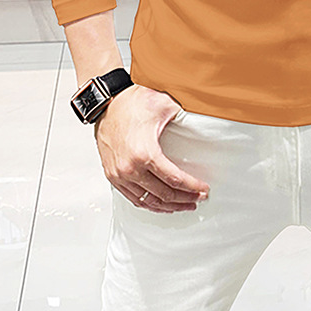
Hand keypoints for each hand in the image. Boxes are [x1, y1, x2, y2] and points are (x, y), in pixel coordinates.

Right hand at [94, 84, 210, 212]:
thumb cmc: (131, 103)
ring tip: (184, 204)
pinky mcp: (112, 175)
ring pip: (148, 202)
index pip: (175, 180)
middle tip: (198, 198)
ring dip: (169, 206)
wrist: (106, 104)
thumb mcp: (163, 105)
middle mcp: (130, 168)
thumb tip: (203, 119)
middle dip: (185, 199)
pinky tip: (161, 204)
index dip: (192, 187)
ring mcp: (119, 175)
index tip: (204, 190)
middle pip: (164, 195)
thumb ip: (184, 115)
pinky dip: (150, 204)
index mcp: (144, 154)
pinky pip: (133, 198)